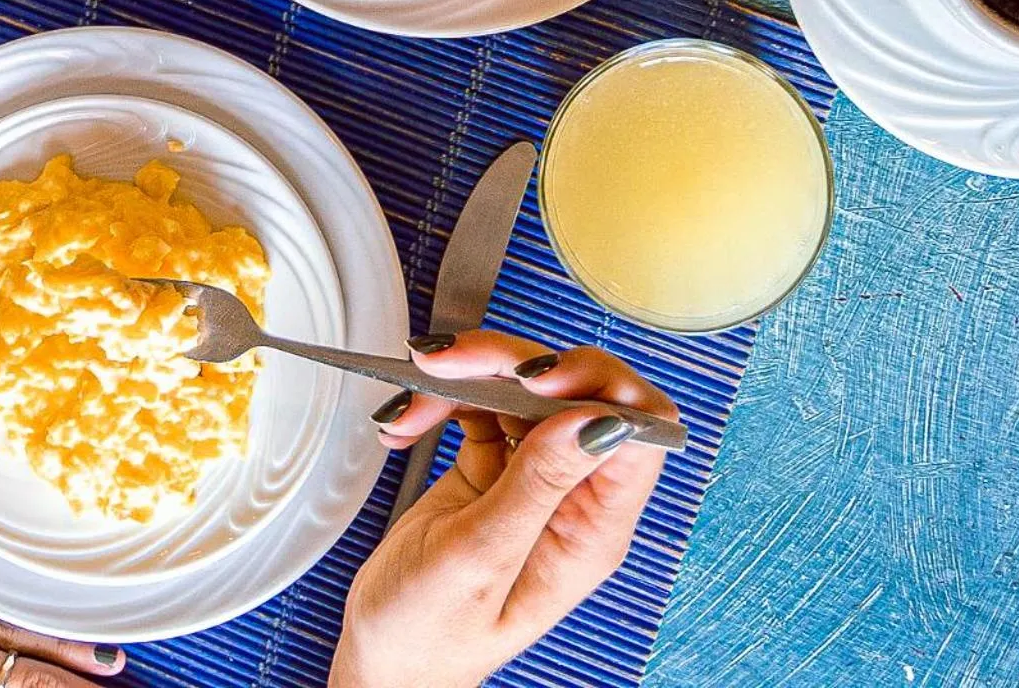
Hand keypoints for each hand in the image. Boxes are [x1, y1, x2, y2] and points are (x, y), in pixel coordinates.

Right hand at [330, 334, 676, 687]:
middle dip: (513, 362)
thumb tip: (596, 418)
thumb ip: (536, 486)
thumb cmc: (432, 636)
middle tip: (454, 360)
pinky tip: (404, 421)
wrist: (383, 660)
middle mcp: (571, 498)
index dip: (596, 385)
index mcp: (592, 530)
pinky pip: (477, 405)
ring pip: (521, 387)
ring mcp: (531, 479)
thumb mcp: (481, 560)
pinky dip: (438, 400)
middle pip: (571, 391)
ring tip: (417, 385)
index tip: (537, 375)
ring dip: (467, 374)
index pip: (636, 431)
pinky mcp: (491, 467)